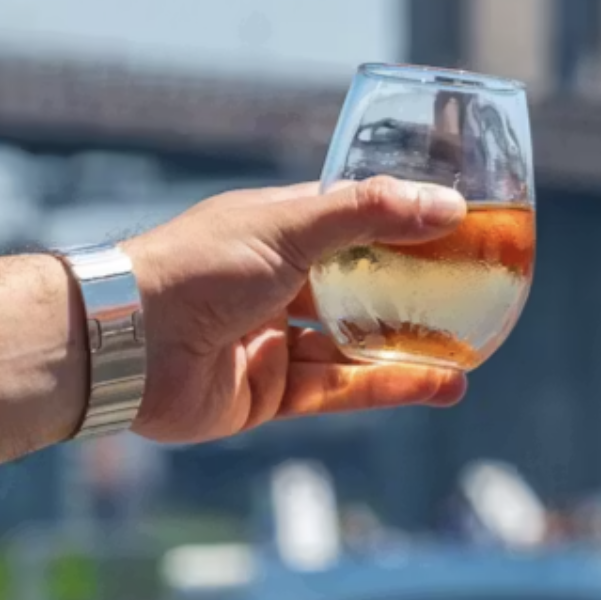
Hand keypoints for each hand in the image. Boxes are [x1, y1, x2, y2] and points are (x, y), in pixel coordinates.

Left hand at [122, 177, 468, 442]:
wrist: (127, 344)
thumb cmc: (198, 266)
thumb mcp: (291, 226)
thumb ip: (371, 214)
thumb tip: (449, 205)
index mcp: (277, 231)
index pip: (353, 221)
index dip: (403, 224)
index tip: (457, 228)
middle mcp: (275, 283)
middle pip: (359, 288)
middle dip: (414, 294)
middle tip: (473, 296)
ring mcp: (272, 340)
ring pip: (356, 345)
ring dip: (413, 349)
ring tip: (472, 352)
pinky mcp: (269, 394)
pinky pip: (340, 390)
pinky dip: (390, 387)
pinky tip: (440, 385)